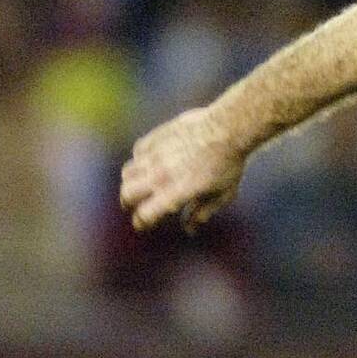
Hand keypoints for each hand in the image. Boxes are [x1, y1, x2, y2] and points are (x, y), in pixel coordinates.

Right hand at [120, 107, 246, 233]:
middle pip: (127, 194)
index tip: (144, 224)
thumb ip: (202, 213)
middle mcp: (160, 175)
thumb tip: (190, 230)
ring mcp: (156, 155)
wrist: (228, 127)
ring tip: (141, 185)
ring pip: (127, 173)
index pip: (144, 215)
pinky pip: (137, 152)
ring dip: (131, 182)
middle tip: (136, 205)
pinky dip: (140, 160)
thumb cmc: (229, 164)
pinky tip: (150, 162)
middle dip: (128, 203)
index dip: (141, 223)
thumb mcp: (222, 195)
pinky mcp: (155, 137)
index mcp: (175, 193)